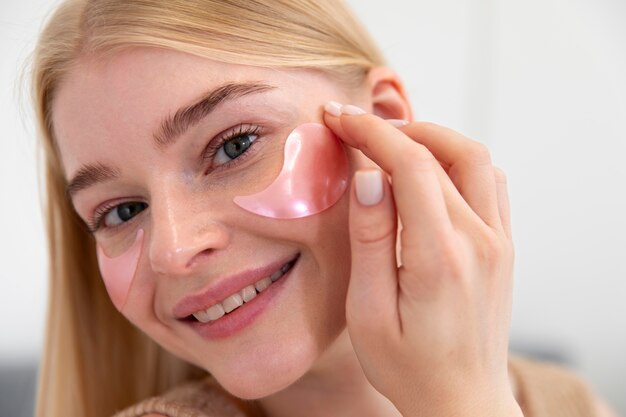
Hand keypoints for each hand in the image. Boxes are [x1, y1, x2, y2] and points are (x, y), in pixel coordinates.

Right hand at [323, 104, 522, 416]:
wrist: (461, 399)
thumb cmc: (407, 366)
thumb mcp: (368, 313)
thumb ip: (369, 241)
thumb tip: (370, 178)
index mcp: (439, 258)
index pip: (410, 166)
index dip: (371, 132)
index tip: (338, 119)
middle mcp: (479, 241)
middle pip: (442, 151)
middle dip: (394, 127)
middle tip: (357, 127)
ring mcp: (498, 241)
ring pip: (473, 158)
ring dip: (430, 138)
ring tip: (389, 146)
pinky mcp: (503, 245)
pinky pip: (488, 181)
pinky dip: (456, 159)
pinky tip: (427, 172)